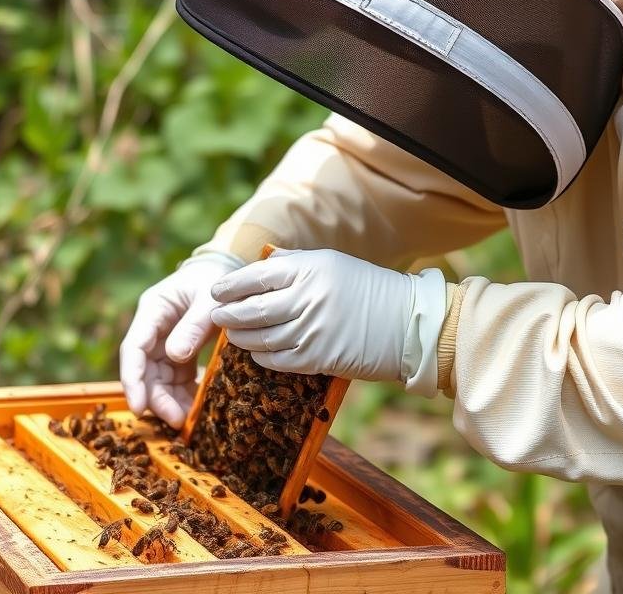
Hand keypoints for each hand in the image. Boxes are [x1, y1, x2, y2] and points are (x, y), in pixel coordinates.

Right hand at [119, 251, 242, 426]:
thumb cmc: (216, 278)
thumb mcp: (209, 299)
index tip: (138, 407)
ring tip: (186, 419)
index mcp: (152, 309)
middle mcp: (153, 328)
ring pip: (159, 378)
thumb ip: (194, 325)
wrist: (226, 269)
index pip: (134, 349)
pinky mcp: (180, 350)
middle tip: (176, 419)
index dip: (133, 379)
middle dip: (156, 397)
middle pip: (145, 369)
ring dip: (169, 400)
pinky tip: (194, 406)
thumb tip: (175, 355)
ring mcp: (165, 341)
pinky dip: (183, 393)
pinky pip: (177, 377)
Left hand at [210, 249, 445, 393]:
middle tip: (215, 315)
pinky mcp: (318, 358)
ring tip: (231, 334)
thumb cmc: (369, 289)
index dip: (231, 285)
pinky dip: (261, 356)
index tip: (215, 291)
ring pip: (262, 337)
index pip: (257, 276)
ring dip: (240, 337)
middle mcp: (308, 297)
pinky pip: (277, 359)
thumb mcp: (332, 263)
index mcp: (310, 269)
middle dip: (228, 313)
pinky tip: (254, 352)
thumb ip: (294, 263)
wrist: (407, 323)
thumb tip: (261, 264)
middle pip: (254, 308)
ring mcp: (312, 330)